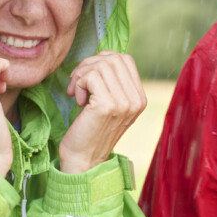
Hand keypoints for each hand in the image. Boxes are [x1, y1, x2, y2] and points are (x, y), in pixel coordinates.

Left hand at [59, 51, 146, 173]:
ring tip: (76, 92)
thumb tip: (101, 57)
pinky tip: (77, 100)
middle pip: (112, 58)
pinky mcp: (108, 105)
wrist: (83, 159)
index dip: (101, 60)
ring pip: (100, 65)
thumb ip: (112, 82)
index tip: (87, 77)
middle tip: (77, 83)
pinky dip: (78, 83)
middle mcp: (136, 100)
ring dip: (81, 75)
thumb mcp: (109, 104)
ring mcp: (124, 103)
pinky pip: (90, 76)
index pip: (124, 59)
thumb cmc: (90, 130)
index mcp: (140, 98)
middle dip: (88, 65)